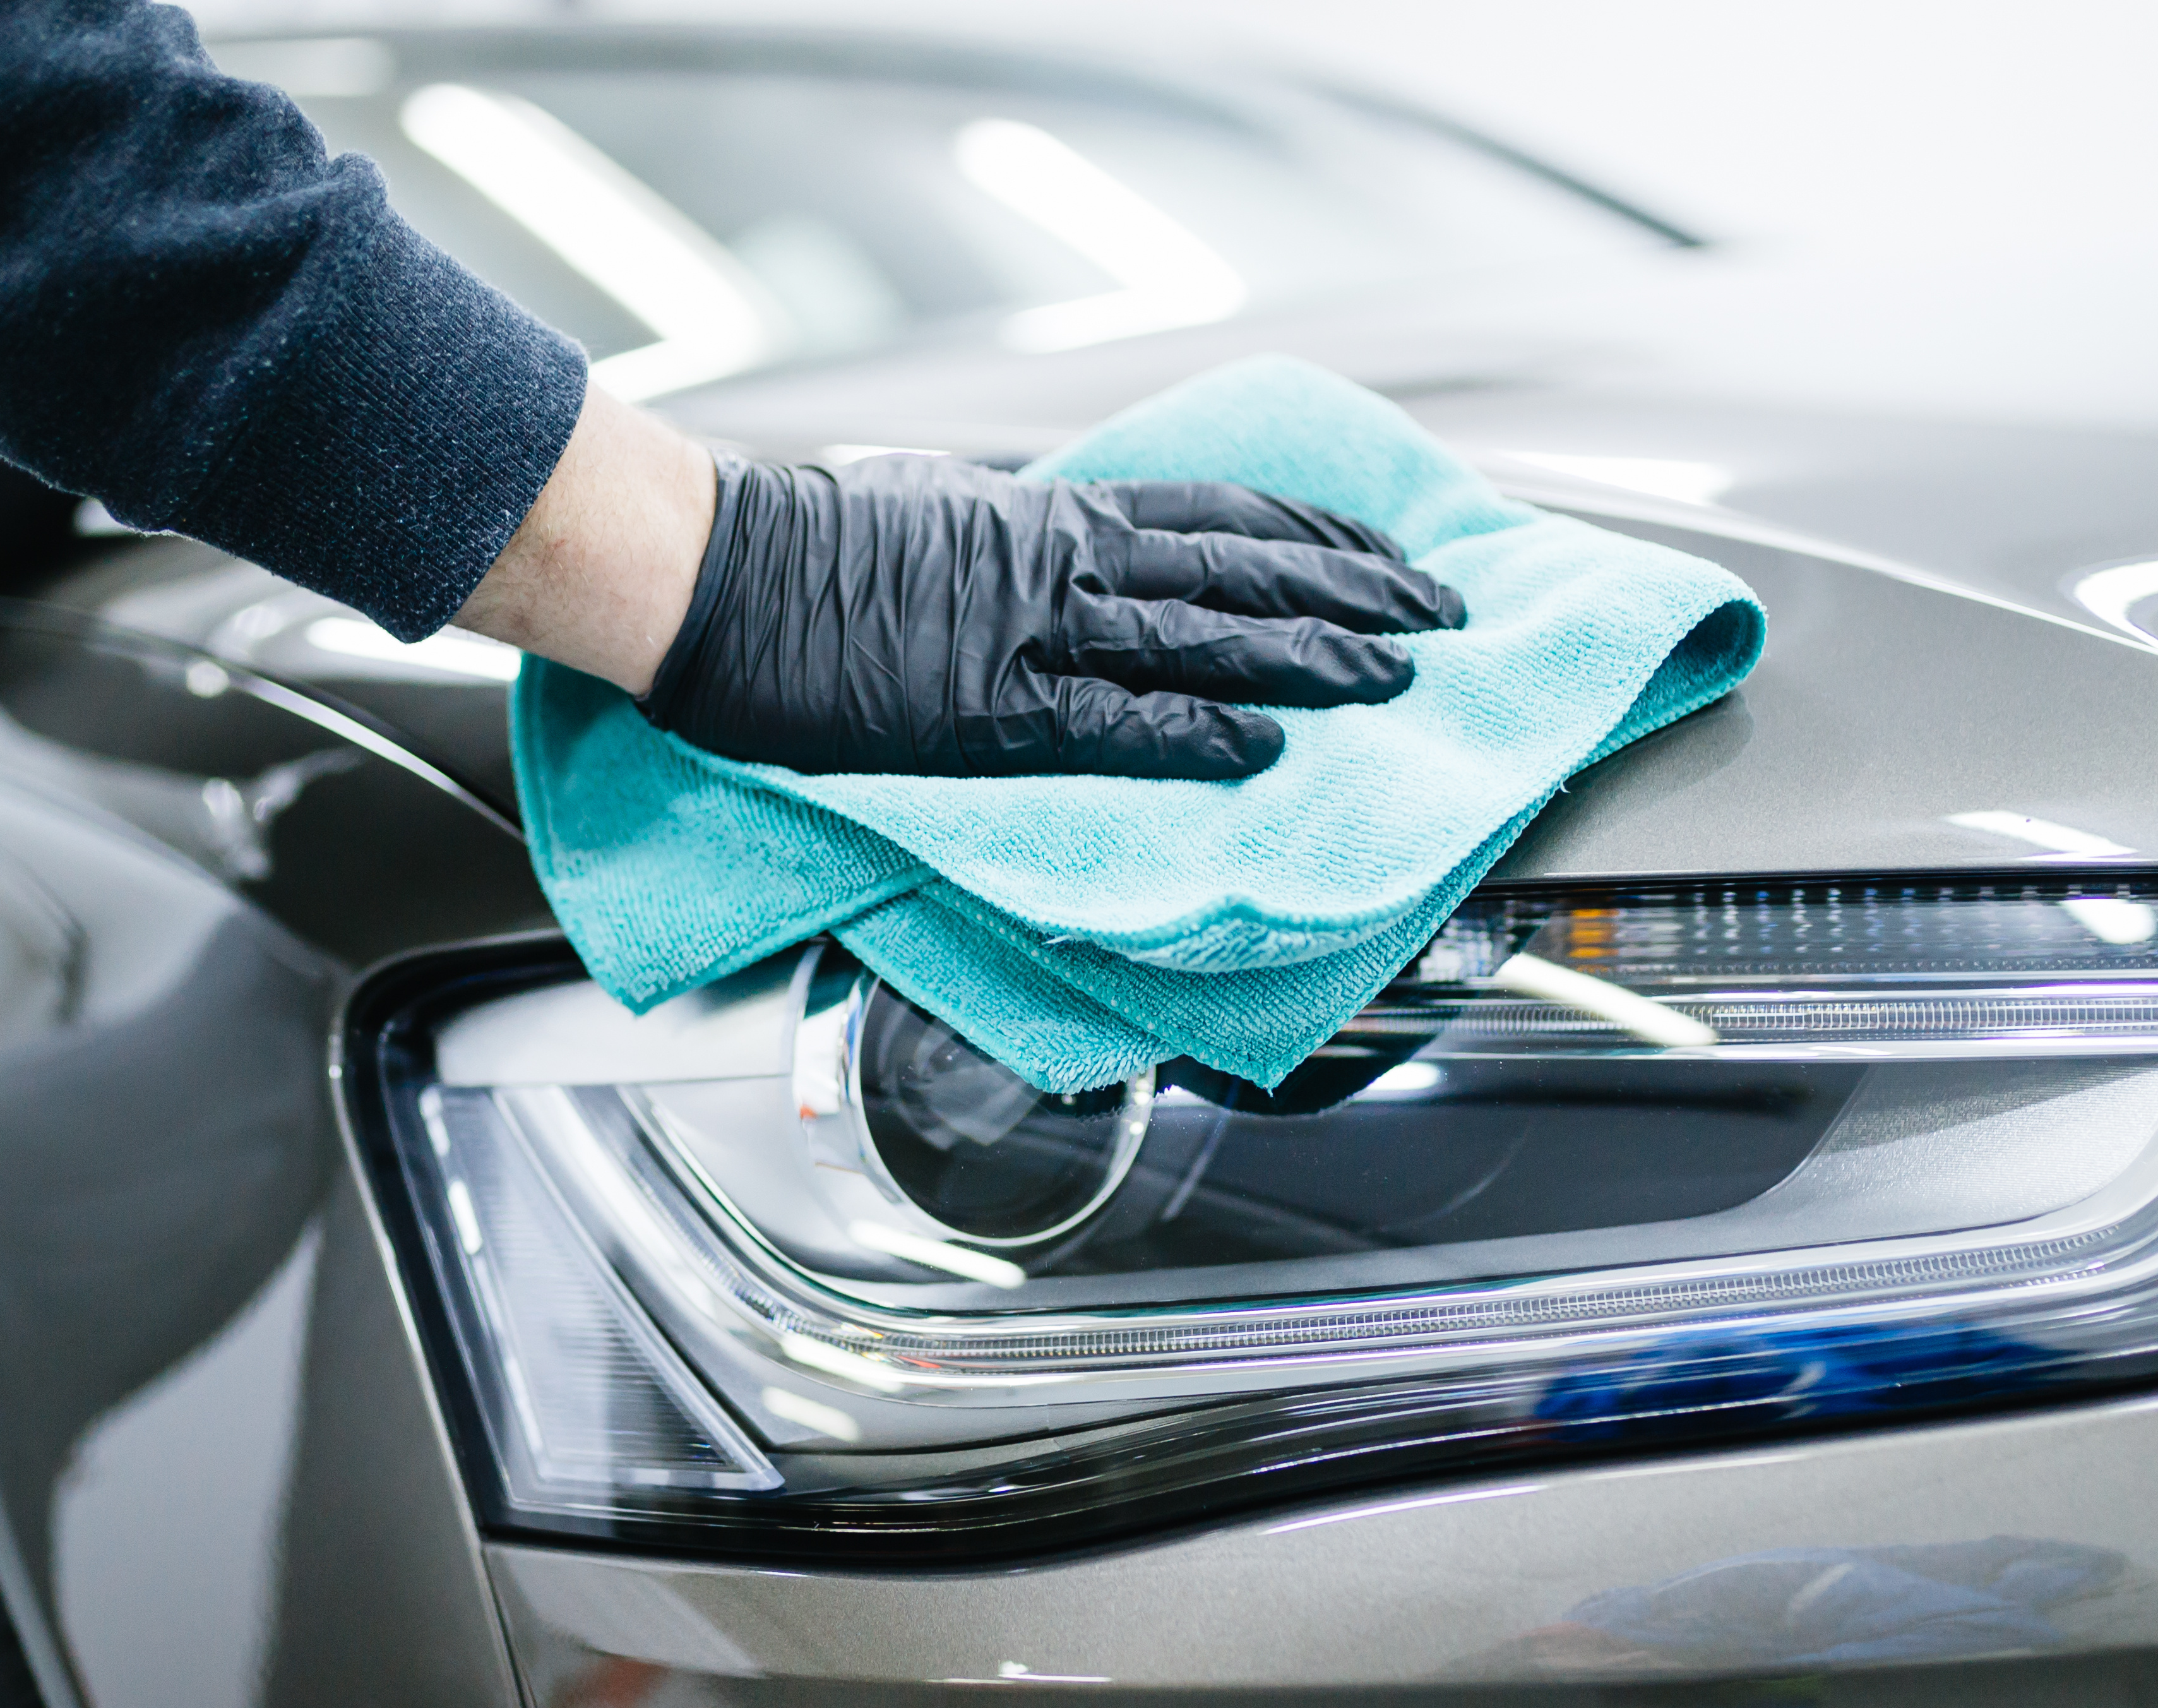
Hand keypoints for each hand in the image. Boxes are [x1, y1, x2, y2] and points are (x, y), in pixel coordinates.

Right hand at [640, 453, 1462, 779]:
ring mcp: (1035, 634)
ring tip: (1396, 677)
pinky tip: (1267, 749)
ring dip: (1311, 657)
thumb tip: (1041, 535)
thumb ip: (1008, 532)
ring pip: (1208, 639)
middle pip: (1244, 572)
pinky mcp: (993, 708)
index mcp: (1053, 518)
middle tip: (1441, 617)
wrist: (716, 572)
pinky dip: (1200, 733)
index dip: (1319, 537)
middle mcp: (1066, 563)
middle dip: (1354, 593)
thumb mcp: (931, 507)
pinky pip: (1118, 721)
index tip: (1388, 553)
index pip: (1223, 517)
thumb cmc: (807, 544)